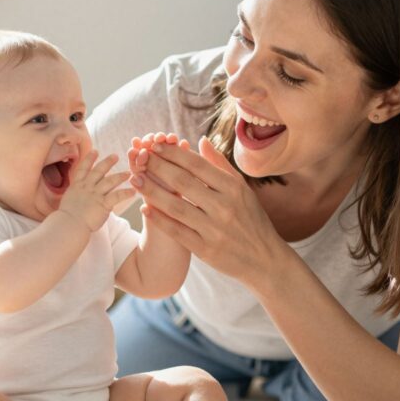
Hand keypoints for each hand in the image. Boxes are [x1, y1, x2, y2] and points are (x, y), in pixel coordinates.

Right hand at [58, 150, 134, 231]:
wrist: (69, 224)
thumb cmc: (66, 218)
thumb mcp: (68, 201)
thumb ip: (75, 196)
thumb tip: (76, 197)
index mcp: (77, 186)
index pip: (83, 168)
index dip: (89, 159)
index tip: (95, 151)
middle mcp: (86, 187)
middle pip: (98, 171)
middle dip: (108, 162)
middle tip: (116, 156)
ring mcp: (95, 194)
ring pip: (110, 181)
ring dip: (120, 176)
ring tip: (128, 173)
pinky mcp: (103, 203)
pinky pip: (117, 196)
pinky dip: (126, 193)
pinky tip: (133, 191)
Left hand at [129, 137, 285, 286]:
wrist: (264, 259)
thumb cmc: (252, 220)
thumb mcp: (242, 190)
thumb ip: (220, 165)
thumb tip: (201, 140)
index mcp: (233, 188)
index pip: (197, 165)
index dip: (173, 153)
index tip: (155, 145)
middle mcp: (224, 206)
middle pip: (183, 182)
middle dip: (157, 167)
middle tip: (138, 157)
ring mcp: (214, 229)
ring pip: (176, 206)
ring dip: (152, 191)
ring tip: (135, 180)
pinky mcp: (206, 249)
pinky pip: (177, 231)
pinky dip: (159, 220)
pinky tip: (144, 209)